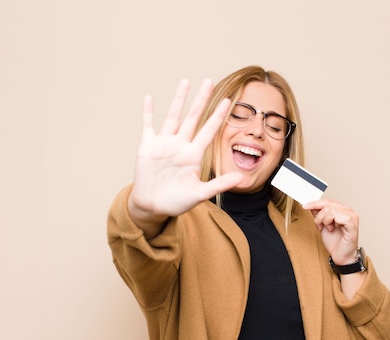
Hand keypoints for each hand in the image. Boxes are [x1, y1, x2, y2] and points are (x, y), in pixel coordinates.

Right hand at [129, 79, 242, 235]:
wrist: (153, 207)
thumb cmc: (176, 201)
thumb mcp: (200, 194)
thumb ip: (219, 185)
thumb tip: (241, 179)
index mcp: (194, 155)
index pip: (209, 130)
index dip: (218, 116)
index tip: (229, 101)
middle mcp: (181, 145)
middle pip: (193, 117)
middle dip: (201, 100)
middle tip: (209, 80)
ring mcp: (164, 144)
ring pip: (173, 116)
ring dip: (179, 99)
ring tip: (186, 82)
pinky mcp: (148, 147)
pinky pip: (148, 126)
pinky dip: (148, 112)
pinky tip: (149, 98)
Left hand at [303, 199, 359, 264]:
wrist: (341, 256)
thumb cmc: (335, 242)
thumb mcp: (323, 225)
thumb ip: (319, 214)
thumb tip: (312, 206)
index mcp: (343, 210)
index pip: (328, 201)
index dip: (315, 203)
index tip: (305, 206)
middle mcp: (348, 211)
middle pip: (328, 204)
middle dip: (319, 215)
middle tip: (319, 225)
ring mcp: (352, 216)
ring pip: (330, 210)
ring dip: (324, 220)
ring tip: (327, 228)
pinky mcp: (352, 224)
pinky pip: (338, 216)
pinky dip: (331, 222)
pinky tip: (332, 228)